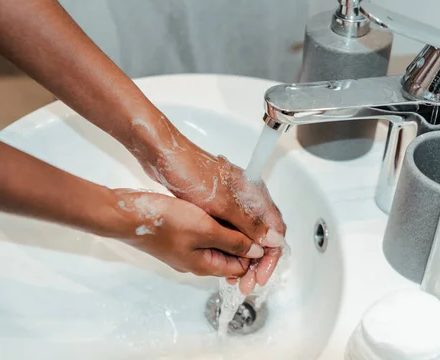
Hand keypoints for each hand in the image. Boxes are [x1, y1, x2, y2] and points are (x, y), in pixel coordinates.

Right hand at [112, 189, 264, 276]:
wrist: (128, 215)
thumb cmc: (164, 223)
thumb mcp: (205, 230)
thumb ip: (233, 241)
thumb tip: (257, 251)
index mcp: (205, 265)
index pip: (240, 267)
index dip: (255, 253)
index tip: (264, 233)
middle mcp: (196, 261)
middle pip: (229, 255)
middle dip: (244, 241)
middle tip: (254, 220)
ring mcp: (185, 248)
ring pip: (216, 243)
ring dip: (229, 231)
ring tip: (239, 212)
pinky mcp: (177, 235)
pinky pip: (203, 233)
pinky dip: (214, 224)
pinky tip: (217, 209)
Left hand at [134, 122, 286, 294]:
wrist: (165, 156)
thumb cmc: (192, 175)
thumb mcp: (222, 205)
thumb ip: (248, 224)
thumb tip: (273, 242)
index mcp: (254, 195)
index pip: (275, 231)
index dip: (270, 257)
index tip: (260, 276)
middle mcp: (247, 198)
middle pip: (263, 235)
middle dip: (257, 261)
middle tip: (247, 283)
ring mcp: (232, 200)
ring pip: (246, 234)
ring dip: (244, 256)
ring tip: (236, 277)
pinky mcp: (217, 203)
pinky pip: (231, 229)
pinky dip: (231, 246)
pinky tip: (223, 258)